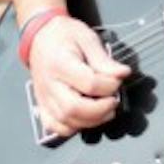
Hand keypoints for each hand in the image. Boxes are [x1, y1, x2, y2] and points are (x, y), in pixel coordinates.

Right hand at [26, 16, 130, 138]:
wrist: (41, 37)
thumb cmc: (63, 36)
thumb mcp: (87, 38)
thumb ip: (104, 60)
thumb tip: (122, 74)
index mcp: (59, 62)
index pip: (89, 83)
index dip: (109, 85)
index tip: (118, 79)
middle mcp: (49, 83)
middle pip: (74, 108)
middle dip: (100, 109)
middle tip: (113, 100)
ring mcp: (44, 97)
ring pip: (66, 122)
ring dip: (91, 121)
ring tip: (104, 109)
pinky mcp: (43, 106)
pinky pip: (55, 127)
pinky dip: (72, 128)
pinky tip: (85, 118)